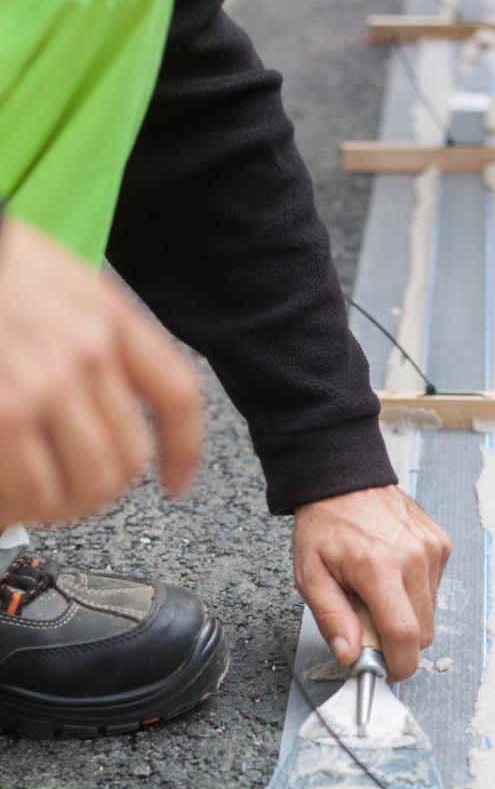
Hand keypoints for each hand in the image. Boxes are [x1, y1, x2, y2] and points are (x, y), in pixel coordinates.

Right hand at [0, 218, 200, 525]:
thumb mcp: (53, 282)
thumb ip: (88, 333)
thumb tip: (104, 404)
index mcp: (108, 315)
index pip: (175, 394)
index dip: (183, 450)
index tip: (175, 483)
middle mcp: (89, 349)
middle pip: (131, 455)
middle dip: (102, 488)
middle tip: (72, 494)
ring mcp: (49, 382)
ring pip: (92, 481)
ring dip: (66, 504)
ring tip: (40, 500)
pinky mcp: (8, 411)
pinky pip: (38, 489)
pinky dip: (28, 506)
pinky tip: (14, 500)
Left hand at [293, 485, 451, 681]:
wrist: (344, 480)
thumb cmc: (324, 525)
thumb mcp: (310, 576)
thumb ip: (332, 619)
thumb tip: (351, 656)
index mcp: (379, 567)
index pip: (405, 634)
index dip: (400, 664)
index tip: (387, 672)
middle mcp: (413, 557)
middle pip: (424, 630)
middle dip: (400, 642)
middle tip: (371, 628)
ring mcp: (432, 549)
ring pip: (431, 611)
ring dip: (407, 614)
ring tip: (379, 592)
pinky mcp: (441, 544)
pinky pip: (435, 588)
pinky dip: (415, 592)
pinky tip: (393, 573)